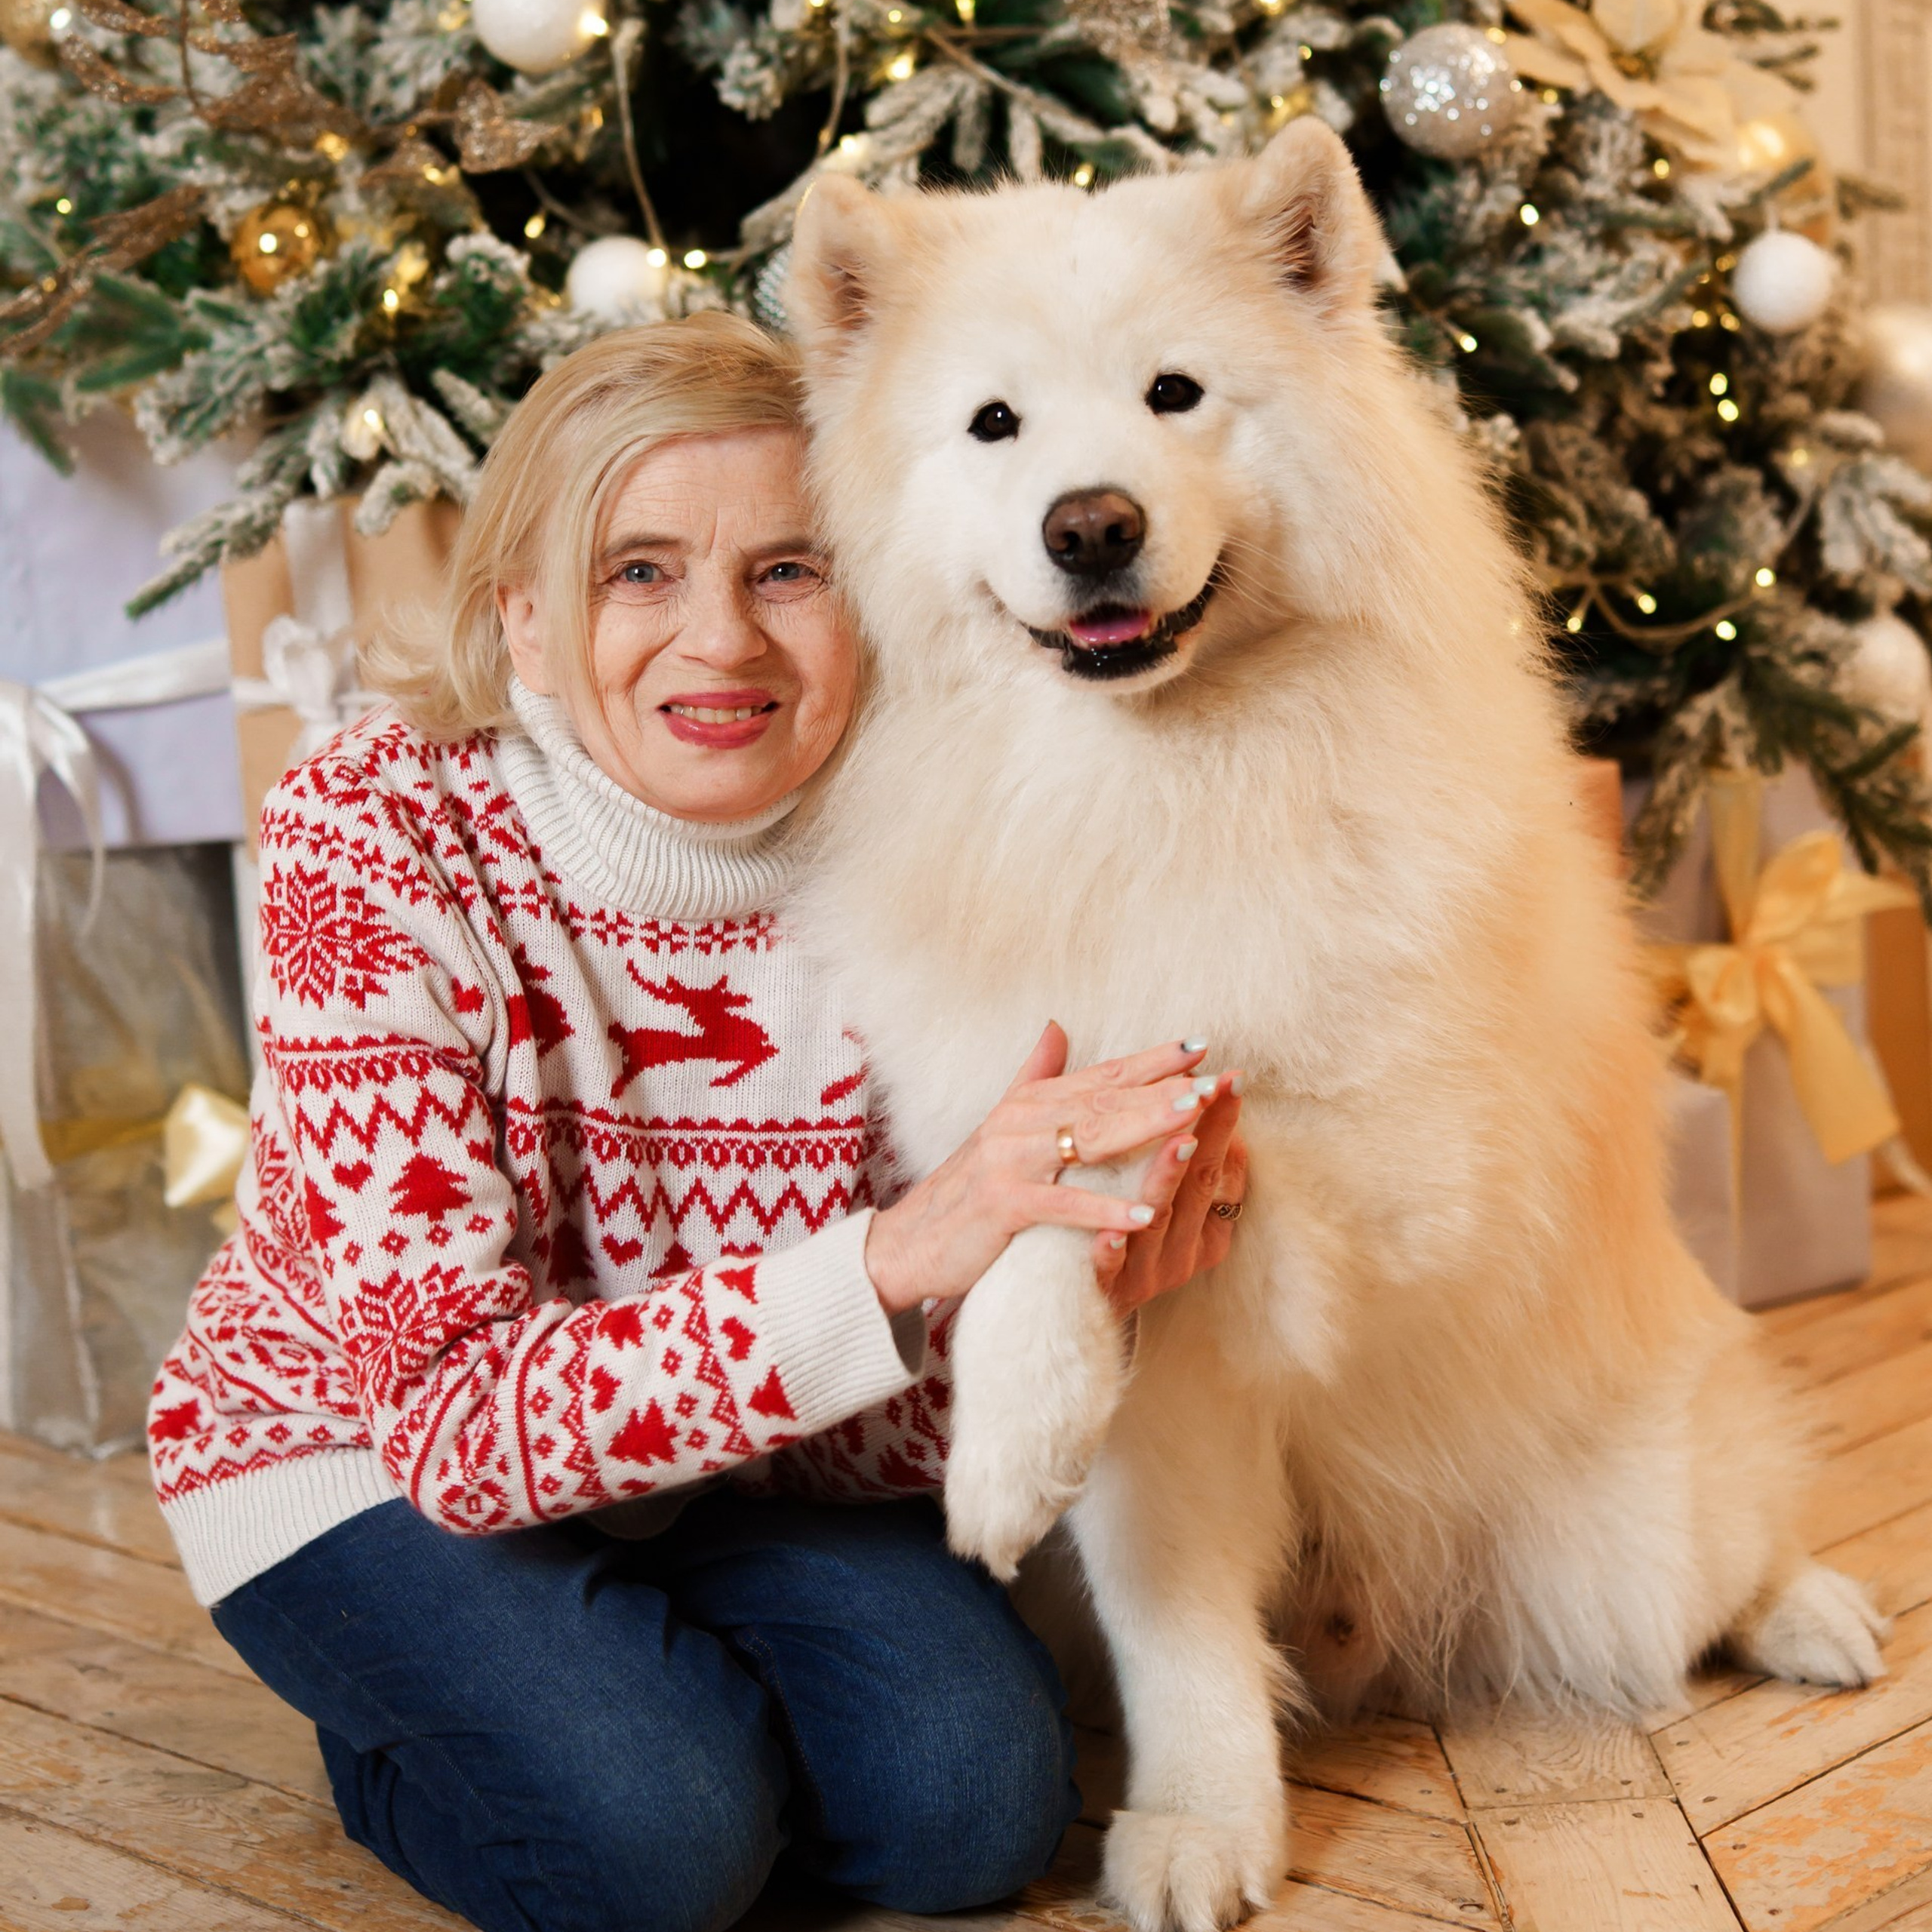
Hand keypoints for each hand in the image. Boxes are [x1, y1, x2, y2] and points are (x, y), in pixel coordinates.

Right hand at [864, 1023, 1224, 1315]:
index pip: (1102, 1074)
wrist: (909, 1241)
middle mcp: (1021, 1121)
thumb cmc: (967, 1188)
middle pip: (1105, 1099)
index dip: (1152, 1060)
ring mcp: (1011, 1161)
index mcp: (1030, 1102)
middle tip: (1215, 1081)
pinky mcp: (1003, 1205)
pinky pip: (1063, 1205)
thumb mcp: (1003, 1124)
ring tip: (1194, 1121)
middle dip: (1162, 1088)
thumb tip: (1057, 1025)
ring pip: (1090, 1139)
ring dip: (1145, 1128)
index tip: (1201, 1047)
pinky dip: (1104, 1210)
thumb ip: (1035, 1075)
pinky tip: (1145, 1213)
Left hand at [1098, 1077, 1246, 1314]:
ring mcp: (1145, 1273)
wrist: (1072, 1299)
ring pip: (1159, 1222)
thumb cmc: (1120, 1233)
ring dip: (1167, 1180)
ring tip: (1177, 1142)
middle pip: (1198, 1186)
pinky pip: (1111, 1270)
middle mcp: (1180, 1249)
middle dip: (1209, 1135)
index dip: (1223, 1124)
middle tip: (1213, 1091)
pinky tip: (1110, 1232)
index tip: (1230, 1079)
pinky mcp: (1106, 1291)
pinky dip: (1113, 1250)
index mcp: (1199, 1226)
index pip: (1217, 1167)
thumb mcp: (1156, 1193)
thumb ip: (1175, 1146)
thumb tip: (1193, 1085)